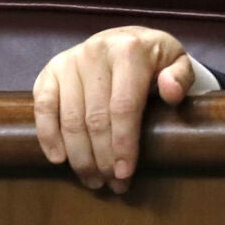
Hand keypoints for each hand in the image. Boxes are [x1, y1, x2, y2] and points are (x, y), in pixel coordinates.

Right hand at [32, 26, 194, 192]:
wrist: (126, 40)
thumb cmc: (154, 60)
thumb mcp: (176, 62)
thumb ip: (180, 77)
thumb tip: (171, 91)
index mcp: (128, 50)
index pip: (123, 106)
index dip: (123, 143)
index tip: (124, 173)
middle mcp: (95, 52)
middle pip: (95, 118)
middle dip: (103, 158)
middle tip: (111, 184)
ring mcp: (69, 61)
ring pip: (70, 118)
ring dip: (80, 157)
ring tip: (93, 180)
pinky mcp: (50, 71)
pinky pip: (43, 106)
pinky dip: (48, 135)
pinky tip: (59, 159)